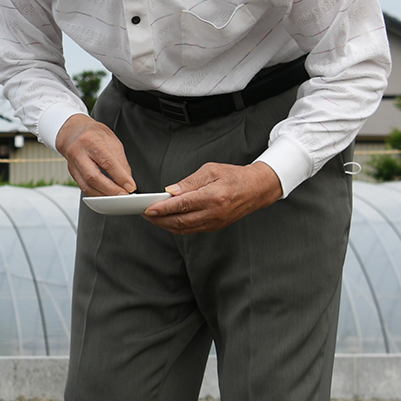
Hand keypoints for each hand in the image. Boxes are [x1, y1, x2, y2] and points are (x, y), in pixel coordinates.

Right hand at [54, 113, 134, 196]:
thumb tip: (127, 179)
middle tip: (123, 195)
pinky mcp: (72, 173)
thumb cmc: (93, 134)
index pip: (107, 162)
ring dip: (103, 195)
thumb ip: (120, 161)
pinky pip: (83, 187)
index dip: (120, 177)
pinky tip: (105, 194)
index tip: (130, 186)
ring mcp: (72, 164)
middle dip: (111, 190)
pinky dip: (96, 193)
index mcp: (91, 141)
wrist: (73, 132)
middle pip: (93, 177)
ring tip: (116, 197)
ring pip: (87, 186)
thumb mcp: (112, 141)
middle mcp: (78, 153)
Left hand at [143, 162, 281, 233]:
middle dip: (159, 219)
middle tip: (145, 213)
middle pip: (180, 221)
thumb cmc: (234, 176)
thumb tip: (170, 191)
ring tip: (152, 217)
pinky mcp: (214, 227)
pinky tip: (167, 220)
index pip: (182, 205)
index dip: (163, 208)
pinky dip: (176, 227)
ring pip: (184, 229)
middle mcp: (214, 213)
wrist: (256, 189)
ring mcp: (214, 222)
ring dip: (165, 225)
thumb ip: (189, 182)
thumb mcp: (211, 170)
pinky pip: (191, 230)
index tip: (148, 208)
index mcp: (213, 196)